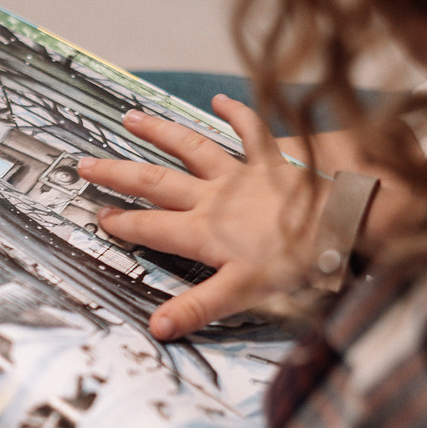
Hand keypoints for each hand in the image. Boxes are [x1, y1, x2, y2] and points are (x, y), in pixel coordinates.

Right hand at [80, 95, 327, 340]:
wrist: (338, 222)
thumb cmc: (293, 260)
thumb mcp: (241, 293)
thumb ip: (197, 308)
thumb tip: (158, 327)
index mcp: (202, 231)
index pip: (150, 228)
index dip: (122, 224)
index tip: (98, 216)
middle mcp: (212, 198)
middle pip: (155, 182)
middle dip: (119, 174)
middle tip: (88, 164)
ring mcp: (238, 175)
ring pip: (190, 149)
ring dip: (159, 133)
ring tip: (131, 118)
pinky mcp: (268, 161)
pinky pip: (249, 132)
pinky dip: (234, 113)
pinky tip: (219, 99)